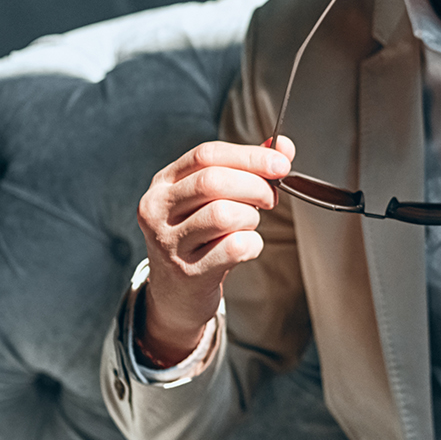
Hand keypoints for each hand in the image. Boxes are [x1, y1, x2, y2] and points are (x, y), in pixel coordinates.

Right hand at [133, 136, 293, 364]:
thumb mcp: (214, 198)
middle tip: (270, 199)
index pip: (206, 155)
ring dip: (251, 218)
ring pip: (225, 214)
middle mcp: (157, 209)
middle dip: (255, 186)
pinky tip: (247, 247)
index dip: (249, 156)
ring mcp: (168, 242)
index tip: (280, 164)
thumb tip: (282, 146)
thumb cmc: (201, 237)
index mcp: (164, 183)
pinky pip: (234, 247)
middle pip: (213, 182)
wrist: (177, 294)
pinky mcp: (187, 272)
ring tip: (249, 225)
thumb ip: (246, 168)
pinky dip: (253, 244)